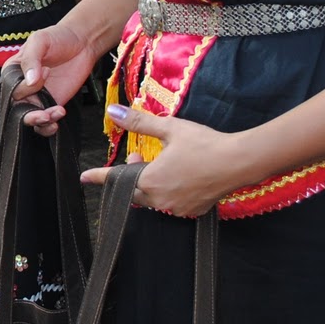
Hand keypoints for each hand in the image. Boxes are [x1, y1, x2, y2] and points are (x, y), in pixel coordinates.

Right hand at [9, 24, 101, 134]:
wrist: (82, 43)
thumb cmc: (57, 38)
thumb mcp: (40, 40)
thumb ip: (31, 59)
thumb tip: (30, 81)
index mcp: (12, 71)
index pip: (10, 88)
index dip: (25, 87)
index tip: (45, 71)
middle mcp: (21, 87)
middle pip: (17, 107)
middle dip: (32, 107)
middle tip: (48, 99)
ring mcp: (36, 98)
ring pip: (29, 118)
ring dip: (39, 121)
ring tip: (54, 114)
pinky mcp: (50, 105)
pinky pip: (43, 123)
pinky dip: (47, 127)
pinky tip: (56, 121)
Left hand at [79, 103, 245, 218]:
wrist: (240, 162)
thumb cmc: (204, 143)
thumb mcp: (170, 128)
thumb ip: (139, 122)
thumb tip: (113, 112)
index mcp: (151, 180)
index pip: (117, 179)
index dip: (99, 177)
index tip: (84, 178)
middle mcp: (161, 199)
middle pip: (134, 190)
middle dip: (130, 173)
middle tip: (136, 155)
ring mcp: (178, 208)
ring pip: (152, 197)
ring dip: (149, 181)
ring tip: (158, 162)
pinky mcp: (193, 211)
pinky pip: (170, 202)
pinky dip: (168, 190)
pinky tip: (178, 175)